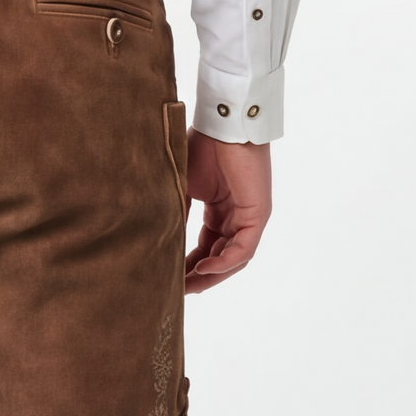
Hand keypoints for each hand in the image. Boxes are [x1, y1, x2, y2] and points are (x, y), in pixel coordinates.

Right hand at [183, 131, 270, 294]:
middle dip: (198, 276)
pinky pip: (243, 249)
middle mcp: (237, 216)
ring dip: (210, 275)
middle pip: (220, 257)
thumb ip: (176, 214)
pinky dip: (224, 263)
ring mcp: (250, 216)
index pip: (206, 246)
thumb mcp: (182, 187)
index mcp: (221, 209)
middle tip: (177, 292)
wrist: (221, 124)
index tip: (168, 279)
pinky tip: (203, 269)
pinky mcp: (258, 214)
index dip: (188, 265)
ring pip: (233, 258)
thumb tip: (157, 239)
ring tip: (187, 286)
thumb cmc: (202, 144)